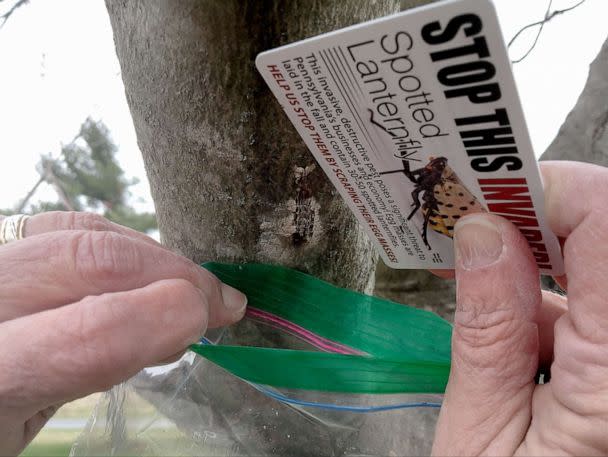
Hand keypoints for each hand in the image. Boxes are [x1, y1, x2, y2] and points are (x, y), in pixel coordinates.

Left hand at [0, 212, 246, 455]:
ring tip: (189, 282)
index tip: (211, 317)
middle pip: (84, 262)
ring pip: (77, 232)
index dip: (161, 317)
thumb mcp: (21, 430)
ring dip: (150, 253)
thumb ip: (97, 362)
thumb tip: (177, 320)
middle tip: (220, 301)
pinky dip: (115, 239)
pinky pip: (60, 226)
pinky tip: (142, 260)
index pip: (83, 335)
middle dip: (172, 273)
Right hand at [432, 161, 607, 455]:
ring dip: (546, 260)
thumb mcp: (480, 434)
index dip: (548, 190)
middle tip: (476, 226)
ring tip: (485, 280)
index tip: (486, 193)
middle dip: (541, 220)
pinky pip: (600, 304)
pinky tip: (519, 323)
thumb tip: (482, 235)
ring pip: (602, 268)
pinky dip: (558, 296)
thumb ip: (485, 329)